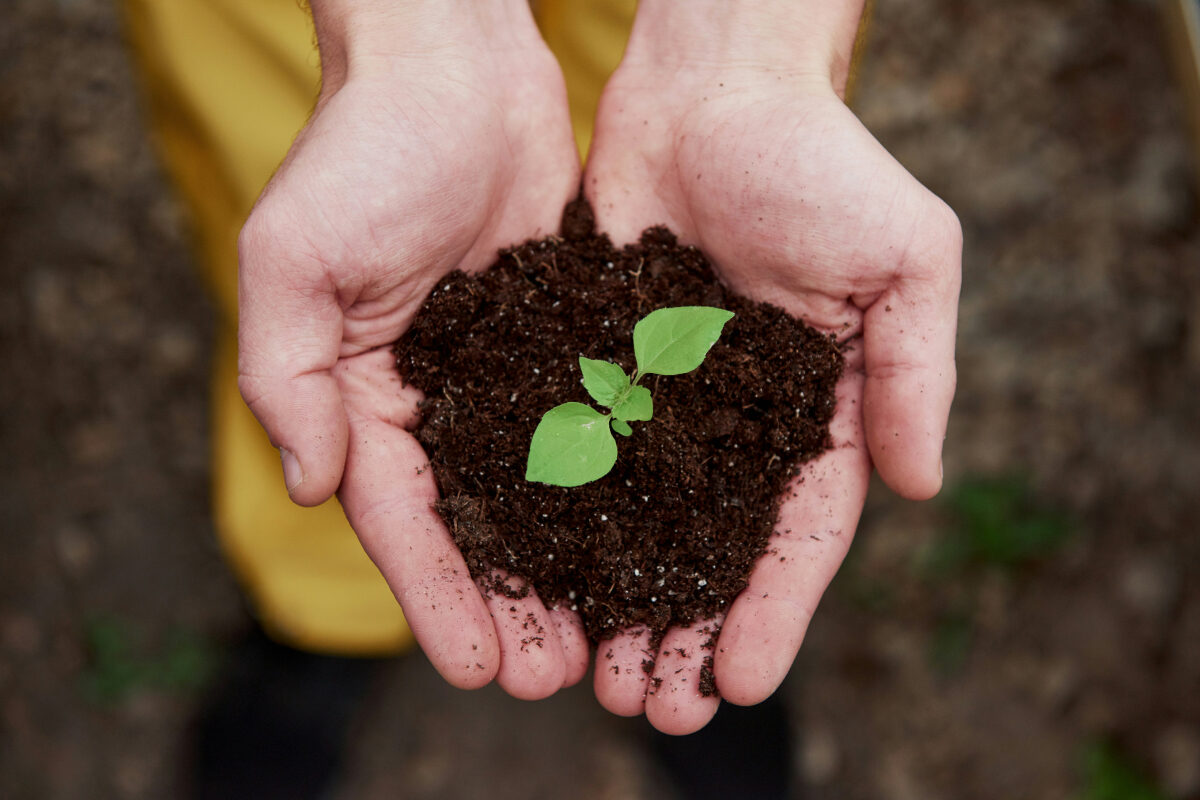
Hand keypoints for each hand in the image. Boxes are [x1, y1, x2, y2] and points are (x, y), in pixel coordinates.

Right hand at [237, 1, 588, 698]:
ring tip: (608, 635)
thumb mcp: (294, 261)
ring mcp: (504, 373)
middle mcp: (435, 398)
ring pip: (540, 492)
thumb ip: (289, 377)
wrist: (453, 66)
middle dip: (508, 604)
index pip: (400, 518)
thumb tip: (314, 489)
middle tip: (554, 676)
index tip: (476, 666)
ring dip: (568, 566)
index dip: (437, 595)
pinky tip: (649, 536)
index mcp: (364, 393)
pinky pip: (589, 426)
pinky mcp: (565, 339)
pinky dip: (613, 486)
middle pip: (474, 525)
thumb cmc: (363, 152)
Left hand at [584, 1, 960, 732]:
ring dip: (619, 603)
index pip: (799, 534)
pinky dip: (562, 522)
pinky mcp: (598, 365)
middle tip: (653, 710)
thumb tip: (924, 485)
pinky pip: (578, 455)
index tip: (736, 682)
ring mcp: (664, 400)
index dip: (771, 611)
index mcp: (818, 409)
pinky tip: (536, 578)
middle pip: (711, 550)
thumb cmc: (821, 160)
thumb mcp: (904, 258)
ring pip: (638, 523)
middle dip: (685, 631)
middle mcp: (738, 421)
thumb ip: (915, 371)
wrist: (713, 86)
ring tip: (595, 678)